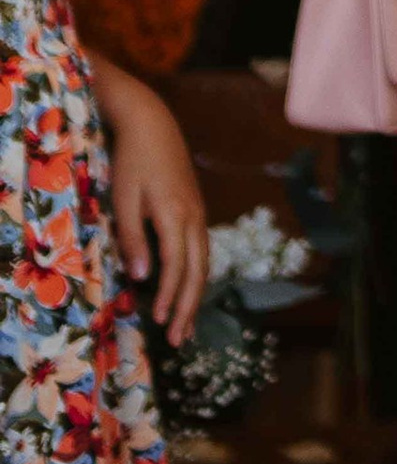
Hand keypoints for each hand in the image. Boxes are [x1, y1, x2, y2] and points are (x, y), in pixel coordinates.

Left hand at [89, 63, 209, 342]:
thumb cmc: (133, 161)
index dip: (169, 297)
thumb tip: (139, 278)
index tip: (159, 323)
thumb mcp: (124, 199)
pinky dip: (197, 276)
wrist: (153, 124)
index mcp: (175, 215)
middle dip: (188, 307)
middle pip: (197, 271)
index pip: (176, 267)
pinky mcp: (196, 210)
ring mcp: (199, 213)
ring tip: (186, 326)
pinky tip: (189, 289)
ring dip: (196, 296)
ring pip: (204, 263)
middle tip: (178, 339)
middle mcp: (193, 217)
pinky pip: (202, 251)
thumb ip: (132, 238)